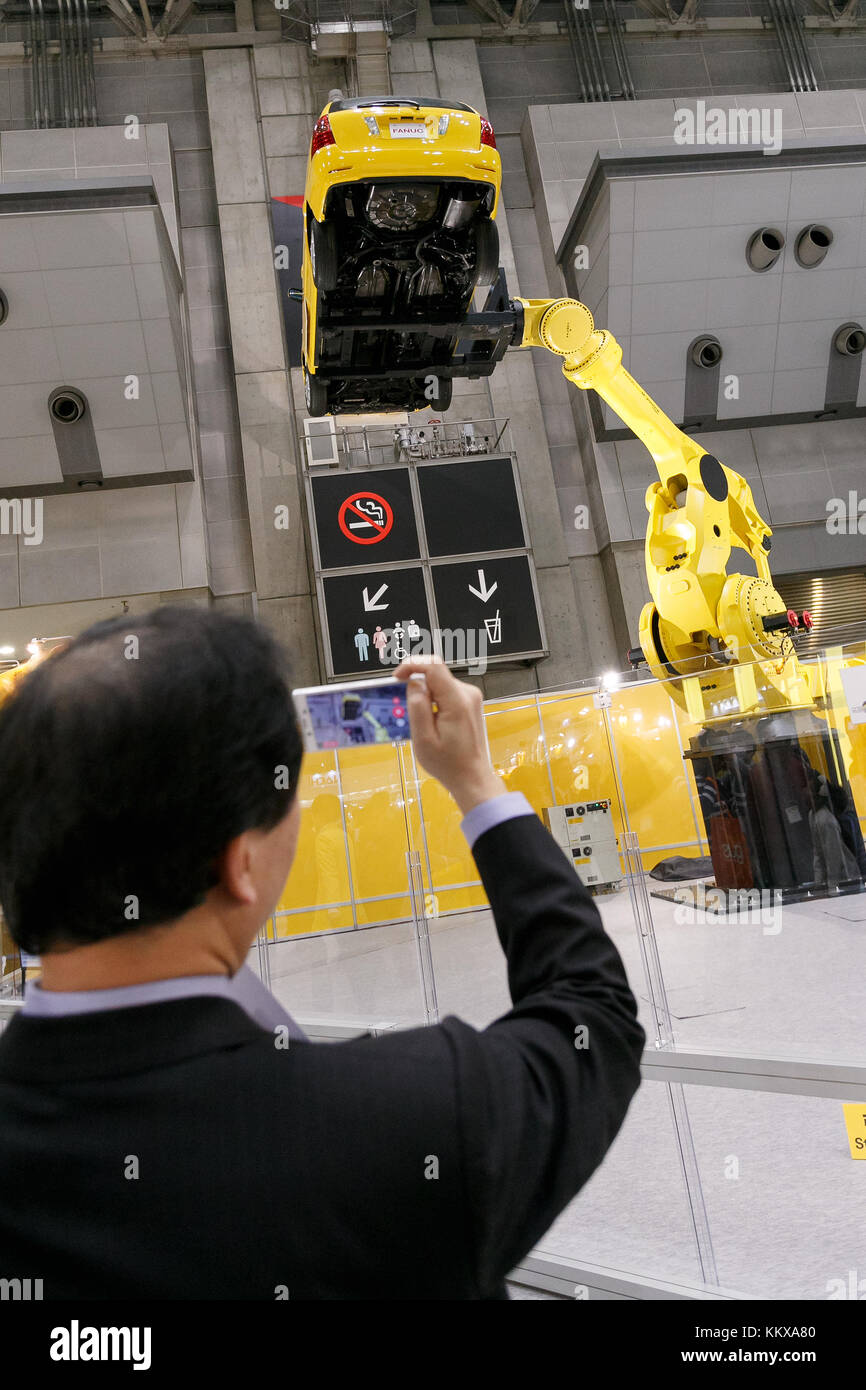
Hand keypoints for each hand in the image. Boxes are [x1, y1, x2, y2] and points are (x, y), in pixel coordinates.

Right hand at [394, 657, 504, 814]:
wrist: (471, 777)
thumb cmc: (448, 763)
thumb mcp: (424, 739)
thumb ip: (417, 707)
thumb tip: (414, 683)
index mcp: (457, 701)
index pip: (434, 666)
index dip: (412, 665)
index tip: (396, 678)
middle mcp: (467, 694)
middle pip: (435, 675)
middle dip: (417, 687)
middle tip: (408, 712)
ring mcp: (471, 698)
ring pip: (439, 684)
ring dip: (426, 697)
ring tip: (424, 724)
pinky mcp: (470, 703)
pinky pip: (446, 693)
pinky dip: (434, 702)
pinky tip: (433, 724)